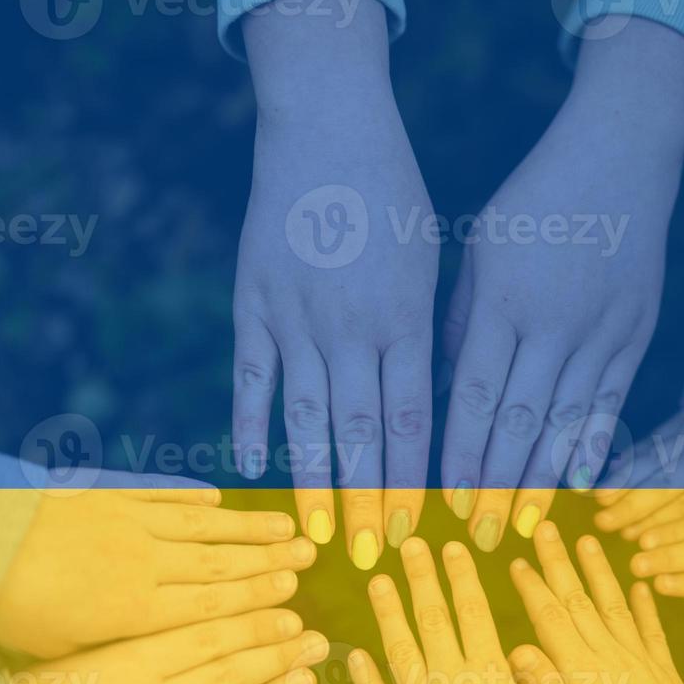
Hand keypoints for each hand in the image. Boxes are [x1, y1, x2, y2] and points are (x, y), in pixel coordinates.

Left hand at [0, 490, 314, 658]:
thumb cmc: (10, 610)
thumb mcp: (65, 650)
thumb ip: (119, 650)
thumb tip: (162, 660)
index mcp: (135, 611)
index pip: (212, 608)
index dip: (258, 604)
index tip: (294, 602)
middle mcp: (144, 563)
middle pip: (221, 565)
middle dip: (270, 564)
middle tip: (311, 561)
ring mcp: (129, 523)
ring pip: (204, 527)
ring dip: (248, 529)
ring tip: (288, 529)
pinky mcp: (109, 494)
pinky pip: (163, 495)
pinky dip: (193, 497)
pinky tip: (219, 499)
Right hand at [17, 608, 327, 683]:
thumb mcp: (80, 654)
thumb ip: (139, 642)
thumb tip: (198, 625)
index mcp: (129, 663)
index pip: (209, 637)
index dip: (255, 624)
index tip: (290, 612)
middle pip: (229, 675)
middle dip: (278, 655)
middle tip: (316, 639)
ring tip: (305, 679)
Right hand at [233, 0, 438, 569]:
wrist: (326, 128)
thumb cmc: (392, 195)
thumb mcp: (431, 262)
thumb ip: (427, 333)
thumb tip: (432, 406)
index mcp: (407, 318)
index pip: (413, 420)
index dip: (415, 479)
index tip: (418, 528)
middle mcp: (353, 327)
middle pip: (363, 431)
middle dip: (370, 499)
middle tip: (373, 555)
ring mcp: (298, 317)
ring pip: (308, 415)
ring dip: (315, 478)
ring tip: (319, 532)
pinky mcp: (254, 303)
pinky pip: (251, 376)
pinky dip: (250, 422)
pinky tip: (252, 467)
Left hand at [349, 538, 559, 683]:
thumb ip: (522, 679)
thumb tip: (513, 647)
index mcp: (490, 674)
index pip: (472, 611)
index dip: (459, 576)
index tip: (450, 547)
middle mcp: (452, 683)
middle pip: (433, 619)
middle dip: (421, 578)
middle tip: (409, 544)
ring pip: (401, 650)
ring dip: (389, 613)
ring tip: (378, 580)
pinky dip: (365, 678)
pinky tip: (354, 655)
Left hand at [439, 20, 683, 552]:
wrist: (621, 156)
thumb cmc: (534, 200)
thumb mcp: (478, 250)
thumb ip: (459, 321)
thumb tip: (440, 391)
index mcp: (502, 301)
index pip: (475, 395)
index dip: (461, 453)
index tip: (444, 501)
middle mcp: (552, 324)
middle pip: (519, 420)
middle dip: (497, 485)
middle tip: (478, 536)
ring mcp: (601, 331)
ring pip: (566, 421)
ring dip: (542, 480)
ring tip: (524, 529)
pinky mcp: (637, 333)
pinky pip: (611, 402)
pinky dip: (594, 446)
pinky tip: (580, 487)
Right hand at [507, 522, 683, 683]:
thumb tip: (517, 648)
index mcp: (584, 674)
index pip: (552, 619)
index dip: (532, 587)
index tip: (516, 559)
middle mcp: (613, 659)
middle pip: (580, 601)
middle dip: (561, 563)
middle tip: (546, 528)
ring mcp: (641, 664)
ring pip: (615, 605)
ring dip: (599, 571)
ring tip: (588, 540)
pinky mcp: (664, 675)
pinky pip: (652, 630)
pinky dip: (645, 605)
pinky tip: (640, 585)